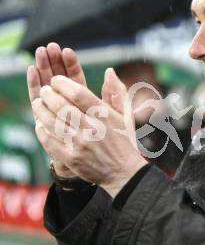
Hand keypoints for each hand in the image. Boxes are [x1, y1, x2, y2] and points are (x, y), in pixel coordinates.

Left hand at [33, 68, 146, 197]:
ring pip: (53, 122)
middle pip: (62, 106)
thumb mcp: (126, 115)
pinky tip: (40, 123)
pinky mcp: (71, 158)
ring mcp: (81, 144)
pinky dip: (42, 130)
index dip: (63, 83)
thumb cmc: (124, 140)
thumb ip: (117, 92)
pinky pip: (50, 141)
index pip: (79, 93)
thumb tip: (109, 71)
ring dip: (42, 110)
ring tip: (39, 103)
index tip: (56, 80)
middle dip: (49, 94)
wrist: (124, 173)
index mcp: (105, 116)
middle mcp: (93, 129)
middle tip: (45, 90)